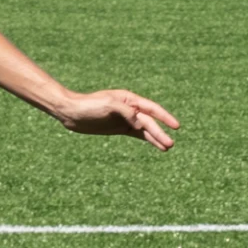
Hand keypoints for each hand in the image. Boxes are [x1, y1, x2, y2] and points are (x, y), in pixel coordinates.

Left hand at [51, 89, 178, 149]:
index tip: (176, 126)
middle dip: (160, 133)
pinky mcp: (119, 128)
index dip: (165, 117)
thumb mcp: (108, 105)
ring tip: (168, 147)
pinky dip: (147, 140)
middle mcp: (130, 109)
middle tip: (171, 144)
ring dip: (156, 138)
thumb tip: (139, 124)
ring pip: (145, 130)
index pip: (152, 108)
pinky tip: (157, 146)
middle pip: (149, 122)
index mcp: (129, 99)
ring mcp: (125, 119)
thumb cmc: (89, 105)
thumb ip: (125, 112)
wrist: (71, 112)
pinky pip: (137, 134)